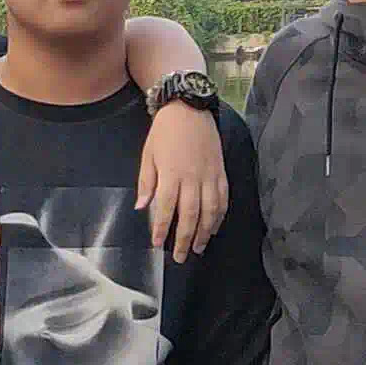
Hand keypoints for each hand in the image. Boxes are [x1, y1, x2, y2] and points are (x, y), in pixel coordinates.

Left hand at [136, 96, 230, 261]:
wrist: (189, 107)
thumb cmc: (164, 132)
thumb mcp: (148, 155)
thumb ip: (147, 182)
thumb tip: (142, 207)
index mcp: (171, 174)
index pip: (165, 209)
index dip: (162, 228)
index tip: (158, 243)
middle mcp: (192, 178)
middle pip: (190, 215)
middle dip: (185, 239)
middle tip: (181, 257)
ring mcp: (209, 175)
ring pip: (210, 210)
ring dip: (205, 232)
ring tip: (199, 248)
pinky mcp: (221, 171)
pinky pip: (223, 198)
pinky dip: (220, 216)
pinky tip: (214, 227)